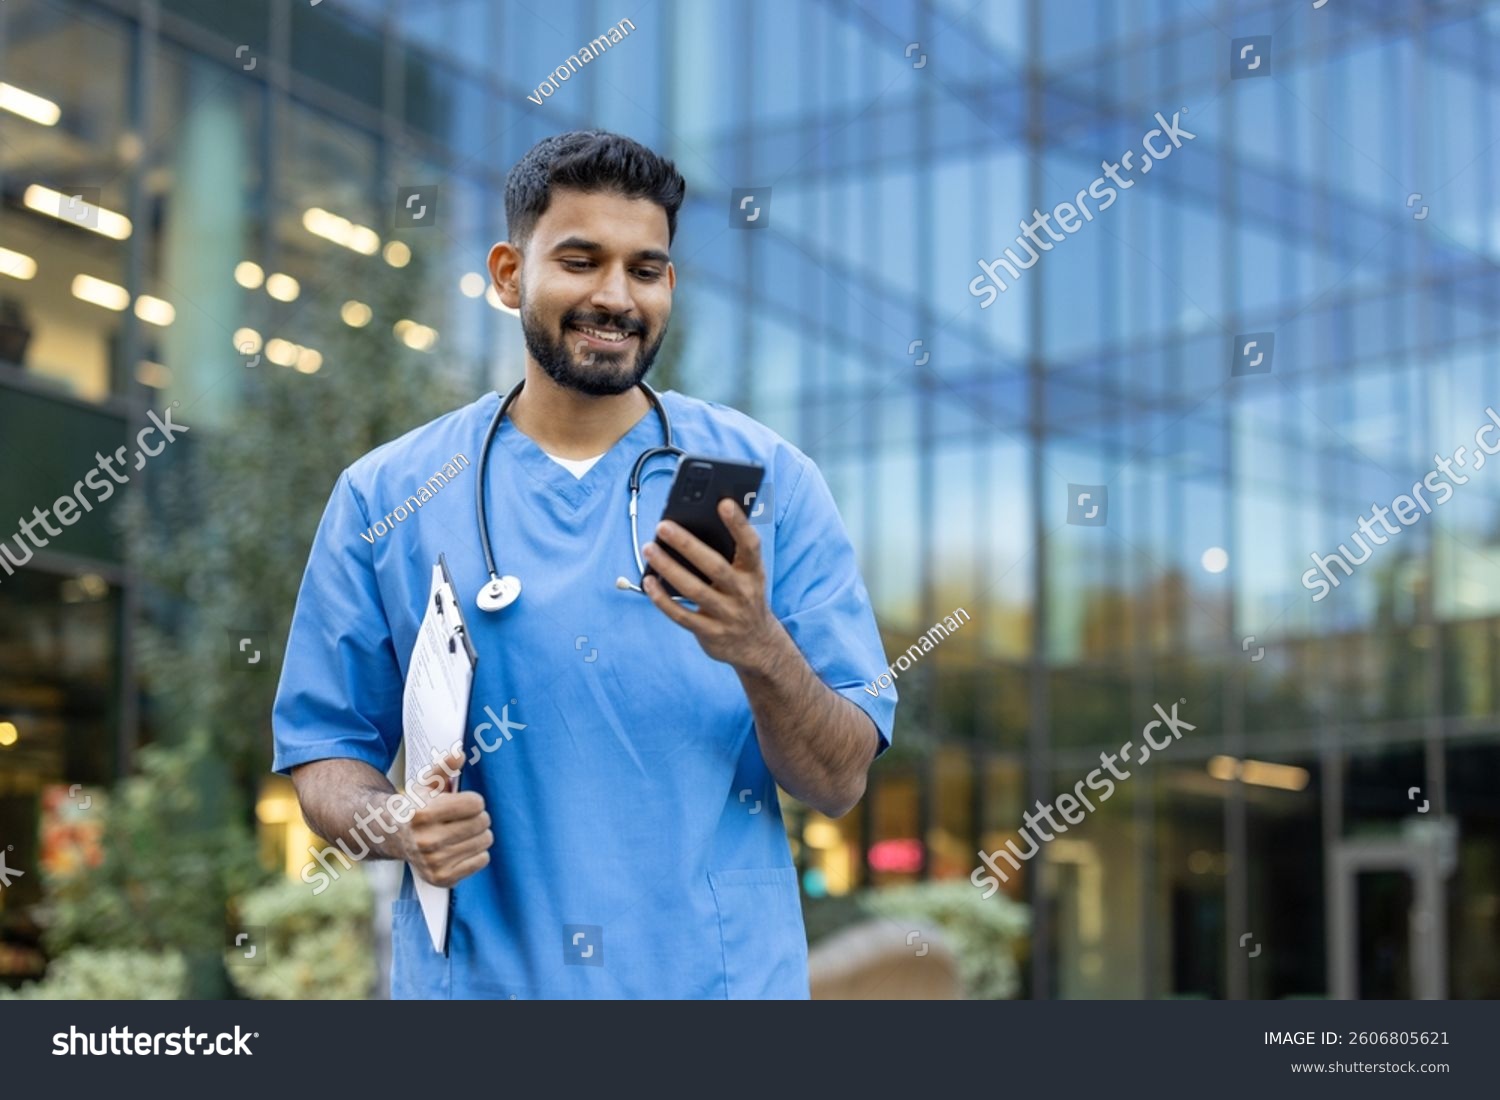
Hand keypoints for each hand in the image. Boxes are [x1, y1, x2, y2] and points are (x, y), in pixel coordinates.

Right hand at [400, 746, 492, 887]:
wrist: (392, 837)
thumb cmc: (416, 807)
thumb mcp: (426, 785)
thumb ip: (443, 768)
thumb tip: (459, 754)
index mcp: (422, 814)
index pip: (475, 803)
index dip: (473, 800)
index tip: (464, 802)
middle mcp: (426, 841)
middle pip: (482, 822)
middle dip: (478, 816)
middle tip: (463, 818)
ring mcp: (434, 862)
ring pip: (485, 841)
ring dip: (479, 834)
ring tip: (461, 832)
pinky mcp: (442, 878)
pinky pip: (482, 860)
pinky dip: (477, 853)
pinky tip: (460, 847)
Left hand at [640, 497, 781, 671]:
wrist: (756, 645)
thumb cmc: (743, 597)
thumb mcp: (746, 576)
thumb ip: (728, 554)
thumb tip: (693, 527)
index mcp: (753, 572)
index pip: (750, 545)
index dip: (739, 524)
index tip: (724, 503)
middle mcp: (743, 593)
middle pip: (714, 566)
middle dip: (687, 544)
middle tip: (663, 526)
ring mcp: (727, 615)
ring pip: (693, 589)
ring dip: (668, 568)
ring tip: (650, 549)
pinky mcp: (710, 633)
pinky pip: (681, 615)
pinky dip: (662, 599)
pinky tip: (648, 582)